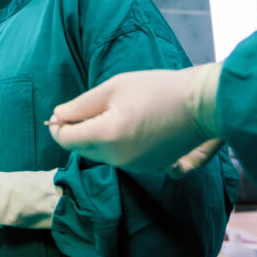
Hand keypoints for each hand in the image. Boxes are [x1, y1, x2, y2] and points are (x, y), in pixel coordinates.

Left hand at [48, 63, 221, 172]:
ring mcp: (134, 167)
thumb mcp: (112, 88)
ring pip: (100, 154)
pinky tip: (128, 123)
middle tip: (83, 108)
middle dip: (76, 130)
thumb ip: (80, 106)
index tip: (60, 112)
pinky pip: (119, 157)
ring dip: (96, 137)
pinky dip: (115, 143)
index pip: (66, 139)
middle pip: (81, 148)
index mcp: (106, 136)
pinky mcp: (148, 168)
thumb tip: (57, 117)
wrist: (200, 105)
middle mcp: (118, 158)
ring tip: (112, 112)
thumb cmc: (156, 89)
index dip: (57, 126)